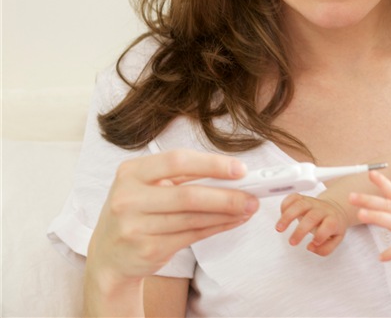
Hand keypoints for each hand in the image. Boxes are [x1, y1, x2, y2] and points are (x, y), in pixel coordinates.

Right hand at [87, 150, 258, 289]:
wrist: (108, 256)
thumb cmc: (137, 211)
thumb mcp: (147, 186)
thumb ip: (183, 177)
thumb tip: (232, 174)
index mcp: (131, 172)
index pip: (177, 161)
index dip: (211, 165)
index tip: (240, 170)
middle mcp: (129, 199)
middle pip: (188, 195)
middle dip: (226, 196)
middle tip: (253, 196)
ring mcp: (136, 227)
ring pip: (193, 219)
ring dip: (227, 214)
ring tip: (249, 208)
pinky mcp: (148, 250)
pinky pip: (192, 236)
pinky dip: (217, 228)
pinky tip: (233, 221)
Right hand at [276, 194, 348, 255]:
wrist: (335, 208)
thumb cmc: (333, 226)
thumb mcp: (336, 239)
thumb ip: (325, 248)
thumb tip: (310, 247)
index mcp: (333, 219)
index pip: (329, 225)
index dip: (321, 235)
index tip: (313, 243)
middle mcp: (322, 210)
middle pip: (312, 217)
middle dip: (300, 230)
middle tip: (292, 242)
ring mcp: (312, 203)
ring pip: (300, 205)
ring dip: (287, 217)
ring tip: (279, 229)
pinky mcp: (304, 198)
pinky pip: (293, 197)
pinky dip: (285, 204)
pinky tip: (281, 215)